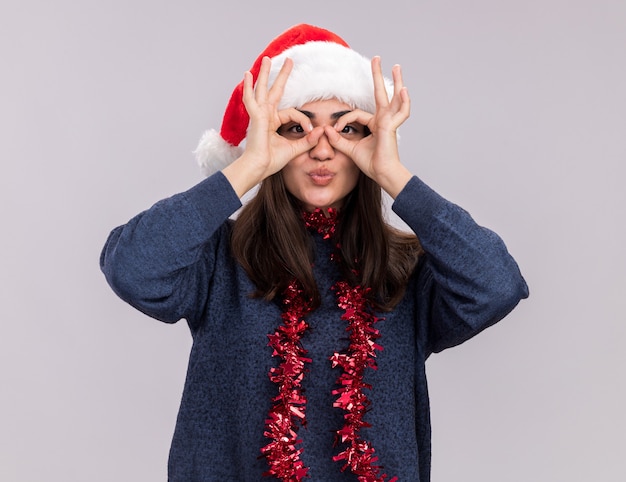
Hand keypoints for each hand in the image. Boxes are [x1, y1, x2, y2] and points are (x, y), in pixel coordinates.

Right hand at [223, 56, 323, 196]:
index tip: (311, 131)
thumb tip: (321, 131)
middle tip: (289, 60)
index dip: (304, 121)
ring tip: (266, 59)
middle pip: (274, 91)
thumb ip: (307, 140)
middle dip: (281, 76)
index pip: (292, 113)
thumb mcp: (295, 149)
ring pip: (262, 89)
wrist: (259, 168)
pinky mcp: (256, 117)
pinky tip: (247, 74)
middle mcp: (265, 116)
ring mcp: (259, 115)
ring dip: (265, 74)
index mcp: (273, 122)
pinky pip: (251, 99)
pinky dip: (248, 87)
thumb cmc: (271, 161)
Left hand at [325, 57, 412, 197]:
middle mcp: (383, 120)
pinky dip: (403, 101)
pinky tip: (403, 90)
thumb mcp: (350, 149)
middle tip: (377, 58)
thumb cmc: (371, 163)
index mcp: (374, 124)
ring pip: (393, 98)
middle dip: (377, 76)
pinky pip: (400, 112)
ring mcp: (389, 122)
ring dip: (397, 81)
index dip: (343, 122)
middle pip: (380, 94)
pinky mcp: (391, 127)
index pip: (355, 115)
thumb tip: (326, 131)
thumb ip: (339, 140)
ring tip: (397, 66)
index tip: (334, 130)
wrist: (382, 173)